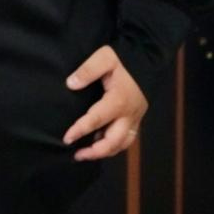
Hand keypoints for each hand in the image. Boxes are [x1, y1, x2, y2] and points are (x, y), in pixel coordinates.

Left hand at [62, 44, 147, 161]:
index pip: (96, 120)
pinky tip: (100, 145)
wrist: (147, 62)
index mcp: (118, 101)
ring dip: (104, 152)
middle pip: (113, 142)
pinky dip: (114, 146)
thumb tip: (71, 84)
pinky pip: (127, 139)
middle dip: (94, 152)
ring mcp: (134, 119)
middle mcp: (128, 115)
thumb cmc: (124, 60)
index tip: (67, 138)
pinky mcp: (137, 120)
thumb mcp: (104, 57)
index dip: (80, 130)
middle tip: (76, 155)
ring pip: (122, 144)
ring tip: (86, 154)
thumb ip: (87, 70)